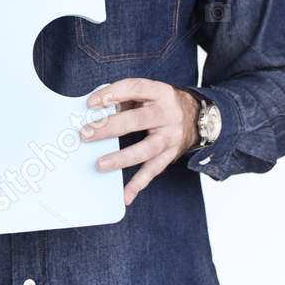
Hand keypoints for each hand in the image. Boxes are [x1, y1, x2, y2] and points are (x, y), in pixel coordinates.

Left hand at [81, 78, 198, 205]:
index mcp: (159, 93)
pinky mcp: (170, 155)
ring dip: (122, 158)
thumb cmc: (159, 103)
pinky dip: (138, 184)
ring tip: (100, 164)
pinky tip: (125, 195)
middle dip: (110, 127)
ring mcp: (170, 137)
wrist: (198, 117)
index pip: (134, 89)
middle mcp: (167, 115)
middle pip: (137, 120)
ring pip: (146, 149)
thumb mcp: (147, 94)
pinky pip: (153, 171)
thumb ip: (123, 99)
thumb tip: (92, 113)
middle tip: (86, 134)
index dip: (112, 94)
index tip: (90, 103)